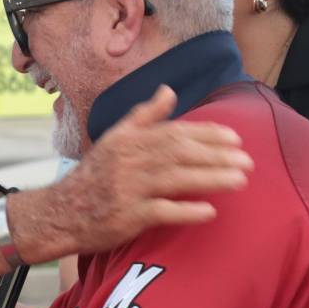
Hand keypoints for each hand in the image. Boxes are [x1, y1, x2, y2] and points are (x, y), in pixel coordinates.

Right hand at [50, 86, 252, 254]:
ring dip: (211, 179)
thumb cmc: (94, 176)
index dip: (207, 134)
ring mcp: (128, 189)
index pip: (175, 132)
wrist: (61, 213)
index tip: (235, 138)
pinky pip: (162, 212)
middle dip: (217, 156)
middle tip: (248, 160)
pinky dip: (187, 211)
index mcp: (129, 140)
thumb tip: (169, 90)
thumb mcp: (115, 139)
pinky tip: (210, 211)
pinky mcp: (127, 217)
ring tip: (240, 181)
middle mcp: (129, 161)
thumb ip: (145, 116)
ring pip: (176, 180)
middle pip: (180, 154)